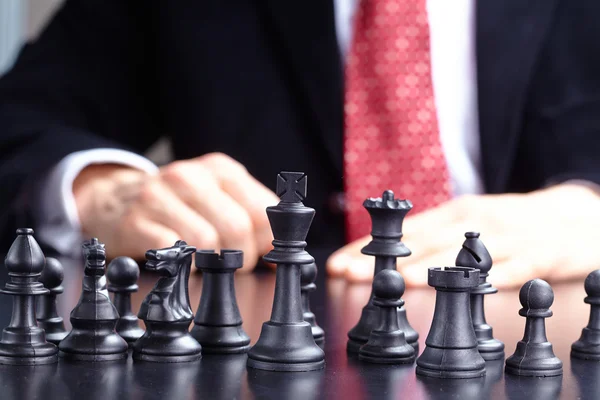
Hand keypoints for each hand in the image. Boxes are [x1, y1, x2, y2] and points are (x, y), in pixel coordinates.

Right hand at [73, 152, 277, 269]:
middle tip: (232, 266)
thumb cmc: (178, 205)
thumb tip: (282, 255)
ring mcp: (160, 196)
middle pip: (238, 228)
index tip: (264, 257)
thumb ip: (251, 217)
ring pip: (208, 243)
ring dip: (212, 266)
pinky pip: (174, 253)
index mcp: (221, 169)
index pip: (264, 211)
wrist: (112, 199)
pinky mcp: (135, 222)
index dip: (268, 243)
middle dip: (242, 258)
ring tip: (205, 265)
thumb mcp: (217, 196)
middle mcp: (192, 176)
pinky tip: (182, 265)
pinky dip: (184, 268)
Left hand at [326, 182, 599, 287]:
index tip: (338, 263)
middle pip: (423, 243)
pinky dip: (492, 276)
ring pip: (462, 255)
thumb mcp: (470, 220)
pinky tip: (472, 286)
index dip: (370, 246)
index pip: (404, 230)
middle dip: (385, 260)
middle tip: (351, 274)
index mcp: (456, 213)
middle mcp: (475, 221)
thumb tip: (389, 253)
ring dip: (430, 268)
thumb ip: (433, 235)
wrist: (575, 216)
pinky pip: (513, 268)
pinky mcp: (538, 256)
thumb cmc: (512, 222)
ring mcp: (507, 238)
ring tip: (401, 280)